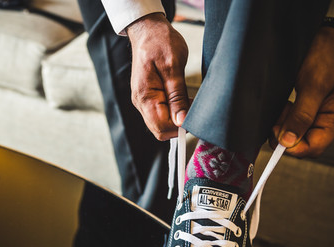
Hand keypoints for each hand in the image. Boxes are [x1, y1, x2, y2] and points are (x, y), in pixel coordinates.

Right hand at [126, 13, 189, 140]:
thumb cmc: (159, 42)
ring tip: (187, 101)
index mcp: (145, 96)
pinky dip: (172, 112)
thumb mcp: (173, 67)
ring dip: (176, 118)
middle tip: (191, 108)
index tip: (193, 115)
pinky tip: (181, 100)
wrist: (147, 30)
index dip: (179, 127)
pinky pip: (160, 114)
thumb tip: (181, 121)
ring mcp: (143, 101)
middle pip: (159, 130)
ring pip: (160, 123)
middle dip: (178, 125)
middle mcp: (140, 103)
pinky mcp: (148, 98)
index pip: (161, 128)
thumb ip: (177, 97)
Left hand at [273, 27, 333, 157]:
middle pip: (304, 143)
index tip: (277, 135)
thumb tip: (287, 142)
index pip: (314, 148)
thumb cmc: (326, 57)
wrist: (330, 37)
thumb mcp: (313, 86)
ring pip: (297, 133)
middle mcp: (329, 120)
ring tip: (282, 107)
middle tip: (275, 120)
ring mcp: (319, 114)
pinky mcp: (310, 108)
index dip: (294, 147)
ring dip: (284, 125)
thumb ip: (301, 115)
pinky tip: (283, 106)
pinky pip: (295, 121)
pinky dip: (285, 117)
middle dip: (286, 135)